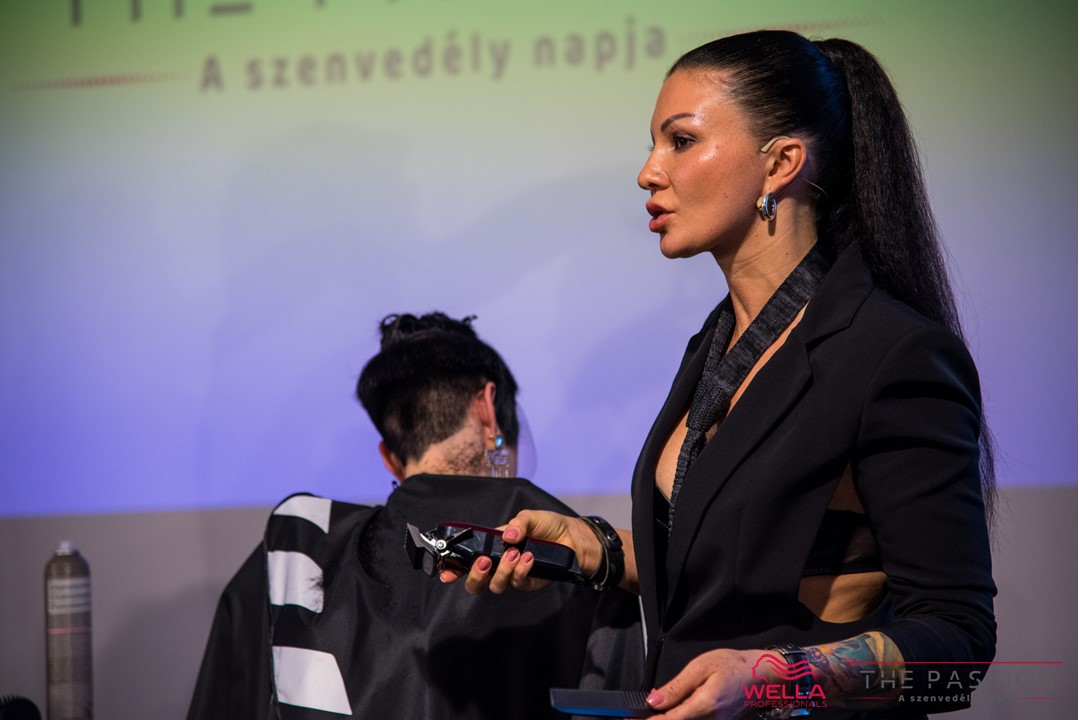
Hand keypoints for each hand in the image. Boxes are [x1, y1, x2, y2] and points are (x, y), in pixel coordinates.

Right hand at [438, 510, 602, 595]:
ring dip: (502, 570)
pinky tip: (529, 558)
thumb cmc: (549, 526)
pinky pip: (518, 583)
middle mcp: (500, 563)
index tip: (446, 573)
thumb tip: (507, 536)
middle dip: (474, 576)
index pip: (468, 559)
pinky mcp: (529, 582)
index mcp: (493, 547)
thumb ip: (517, 524)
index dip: (454, 569)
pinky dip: (521, 570)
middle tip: (483, 562)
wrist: (573, 538)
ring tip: (515, 554)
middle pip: (476, 582)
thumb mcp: (531, 517)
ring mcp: (514, 575)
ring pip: (496, 585)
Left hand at [644, 648, 759, 718]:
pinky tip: (672, 708)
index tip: (630, 719)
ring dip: (667, 718)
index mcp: (704, 705)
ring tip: (654, 709)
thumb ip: (676, 688)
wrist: (760, 675)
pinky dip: (679, 717)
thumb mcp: (700, 667)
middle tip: (636, 714)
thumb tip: (653, 701)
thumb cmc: (732, 665)